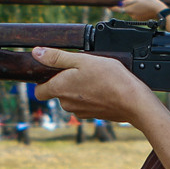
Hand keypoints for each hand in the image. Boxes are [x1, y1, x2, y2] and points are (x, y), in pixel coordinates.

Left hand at [31, 48, 154, 123]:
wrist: (133, 101)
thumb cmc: (109, 78)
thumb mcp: (82, 60)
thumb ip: (57, 57)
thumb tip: (36, 53)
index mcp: (59, 89)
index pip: (39, 91)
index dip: (43, 81)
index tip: (54, 72)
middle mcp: (66, 104)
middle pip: (58, 92)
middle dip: (66, 81)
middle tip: (83, 69)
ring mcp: (80, 112)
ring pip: (73, 98)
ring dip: (80, 88)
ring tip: (96, 77)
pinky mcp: (93, 115)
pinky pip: (86, 104)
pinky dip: (91, 96)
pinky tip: (103, 88)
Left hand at [115, 0, 166, 20]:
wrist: (159, 10)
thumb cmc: (149, 3)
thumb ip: (128, 2)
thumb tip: (120, 4)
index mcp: (130, 9)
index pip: (118, 9)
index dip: (113, 8)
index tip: (108, 7)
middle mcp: (132, 15)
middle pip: (126, 9)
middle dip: (129, 5)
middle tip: (137, 0)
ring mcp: (136, 17)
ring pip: (132, 11)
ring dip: (135, 7)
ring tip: (143, 3)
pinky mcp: (141, 19)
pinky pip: (137, 13)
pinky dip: (139, 10)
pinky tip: (145, 7)